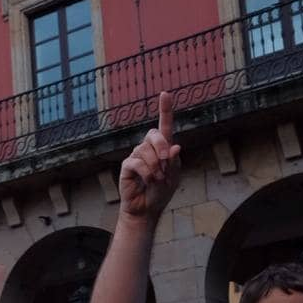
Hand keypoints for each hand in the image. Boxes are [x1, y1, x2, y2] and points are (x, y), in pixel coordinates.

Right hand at [118, 92, 182, 221]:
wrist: (147, 209)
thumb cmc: (161, 192)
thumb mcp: (174, 177)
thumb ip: (175, 162)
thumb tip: (175, 146)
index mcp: (163, 148)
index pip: (164, 125)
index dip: (165, 110)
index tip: (165, 93)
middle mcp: (148, 148)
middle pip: (154, 134)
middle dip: (161, 146)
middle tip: (166, 163)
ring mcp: (136, 155)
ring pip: (146, 151)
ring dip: (155, 167)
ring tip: (157, 179)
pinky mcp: (127, 165)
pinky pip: (137, 162)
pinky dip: (147, 172)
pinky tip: (148, 181)